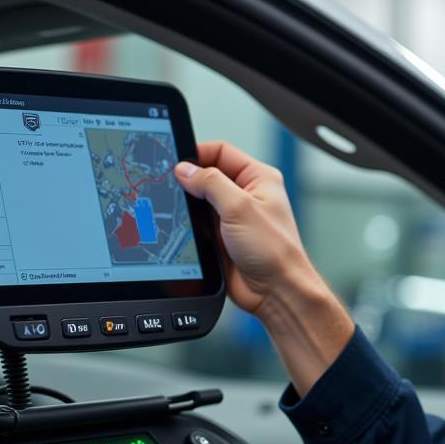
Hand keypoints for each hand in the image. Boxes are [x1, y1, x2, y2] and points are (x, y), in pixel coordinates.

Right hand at [177, 141, 354, 395]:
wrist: (275, 291)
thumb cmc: (275, 250)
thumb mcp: (240, 207)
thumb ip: (211, 183)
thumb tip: (186, 169)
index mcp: (258, 178)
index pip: (221, 152)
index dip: (197, 154)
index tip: (176, 162)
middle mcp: (246, 195)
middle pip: (207, 175)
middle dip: (188, 180)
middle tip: (169, 186)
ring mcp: (232, 217)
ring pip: (199, 201)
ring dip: (186, 204)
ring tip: (173, 208)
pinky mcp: (221, 237)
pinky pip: (197, 224)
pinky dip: (187, 224)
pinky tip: (177, 226)